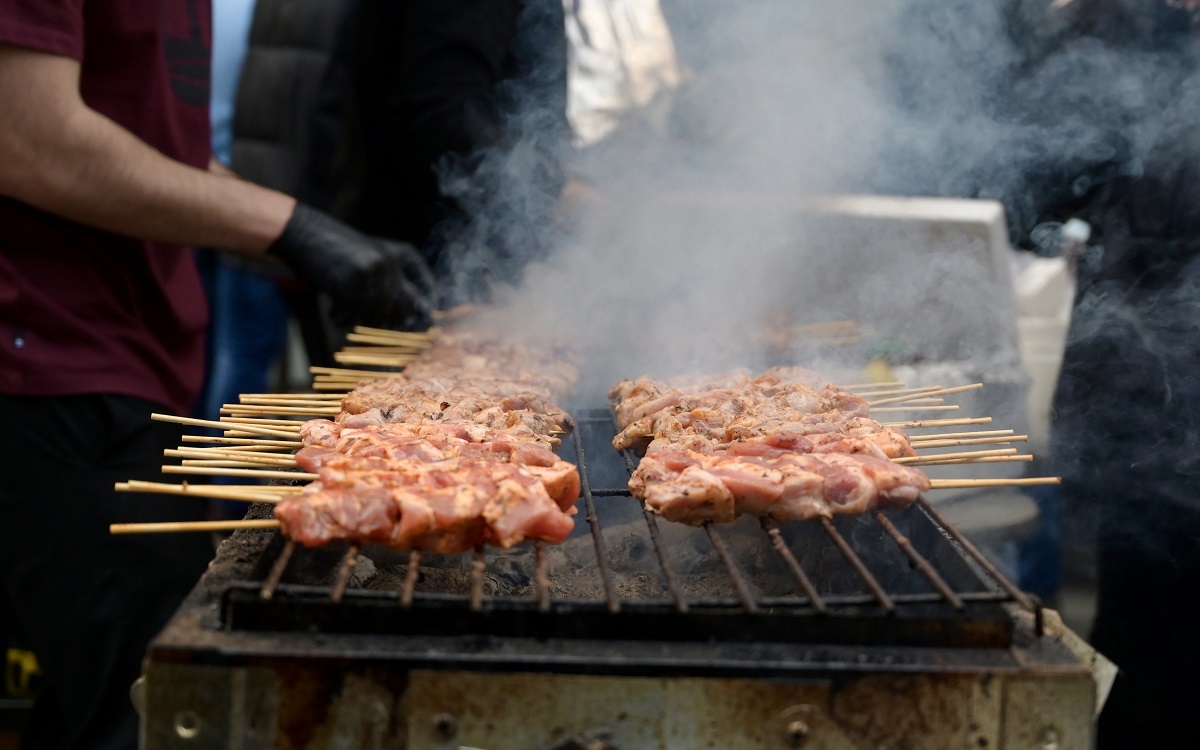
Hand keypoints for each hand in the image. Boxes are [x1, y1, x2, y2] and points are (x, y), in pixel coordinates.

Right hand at [268, 204, 435, 328]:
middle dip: (392, 322)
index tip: (418, 321)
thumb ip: (393, 281)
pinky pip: (354, 317)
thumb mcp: (372, 257)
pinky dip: (342, 318)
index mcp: (401, 253)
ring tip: (345, 310)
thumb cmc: (337, 248)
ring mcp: (372, 275)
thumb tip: (412, 319)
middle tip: (373, 323)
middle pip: (404, 308)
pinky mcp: (351, 285)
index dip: (425, 308)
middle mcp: (391, 263)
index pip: (427, 286)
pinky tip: (333, 309)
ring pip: (378, 316)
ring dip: (360, 320)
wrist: (303, 232)